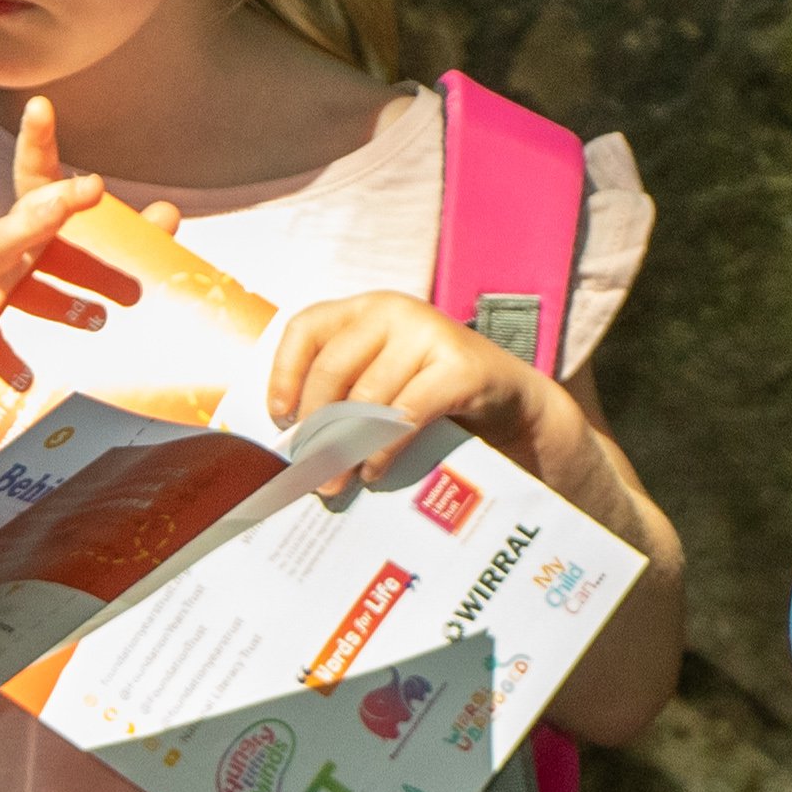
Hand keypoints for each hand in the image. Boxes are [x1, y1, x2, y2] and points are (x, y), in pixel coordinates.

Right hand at [0, 97, 169, 391]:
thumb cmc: (47, 328)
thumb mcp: (93, 285)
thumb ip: (129, 249)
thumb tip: (168, 211)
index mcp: (33, 238)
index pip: (36, 184)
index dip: (38, 145)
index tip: (41, 106)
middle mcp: (3, 256)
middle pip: (20, 217)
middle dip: (51, 200)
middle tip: (92, 188)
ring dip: (23, 236)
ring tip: (50, 222)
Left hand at [266, 289, 577, 481]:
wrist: (511, 405)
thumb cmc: (433, 399)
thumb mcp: (384, 382)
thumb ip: (344, 395)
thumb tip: (293, 446)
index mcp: (365, 310)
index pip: (307, 328)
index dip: (284, 374)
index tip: (280, 419)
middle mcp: (394, 311)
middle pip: (331, 368)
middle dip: (315, 427)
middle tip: (309, 471)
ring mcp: (429, 334)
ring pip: (366, 396)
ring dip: (345, 447)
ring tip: (338, 482)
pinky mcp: (461, 366)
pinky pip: (405, 414)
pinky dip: (383, 449)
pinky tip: (374, 472)